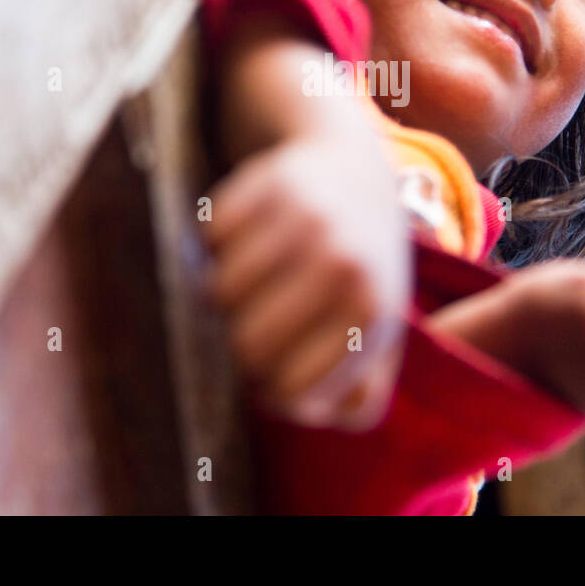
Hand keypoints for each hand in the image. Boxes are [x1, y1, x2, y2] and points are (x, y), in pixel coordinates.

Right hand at [204, 17, 410, 431]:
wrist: (355, 175)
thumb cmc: (357, 273)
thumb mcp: (375, 335)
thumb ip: (355, 395)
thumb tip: (305, 410)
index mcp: (371, 316)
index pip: (292, 392)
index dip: (270, 390)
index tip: (274, 368)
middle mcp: (345, 267)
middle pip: (247, 346)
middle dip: (238, 344)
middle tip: (253, 322)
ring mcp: (309, 222)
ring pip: (218, 293)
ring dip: (220, 295)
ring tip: (247, 283)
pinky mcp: (273, 183)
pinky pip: (209, 237)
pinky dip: (213, 244)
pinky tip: (243, 238)